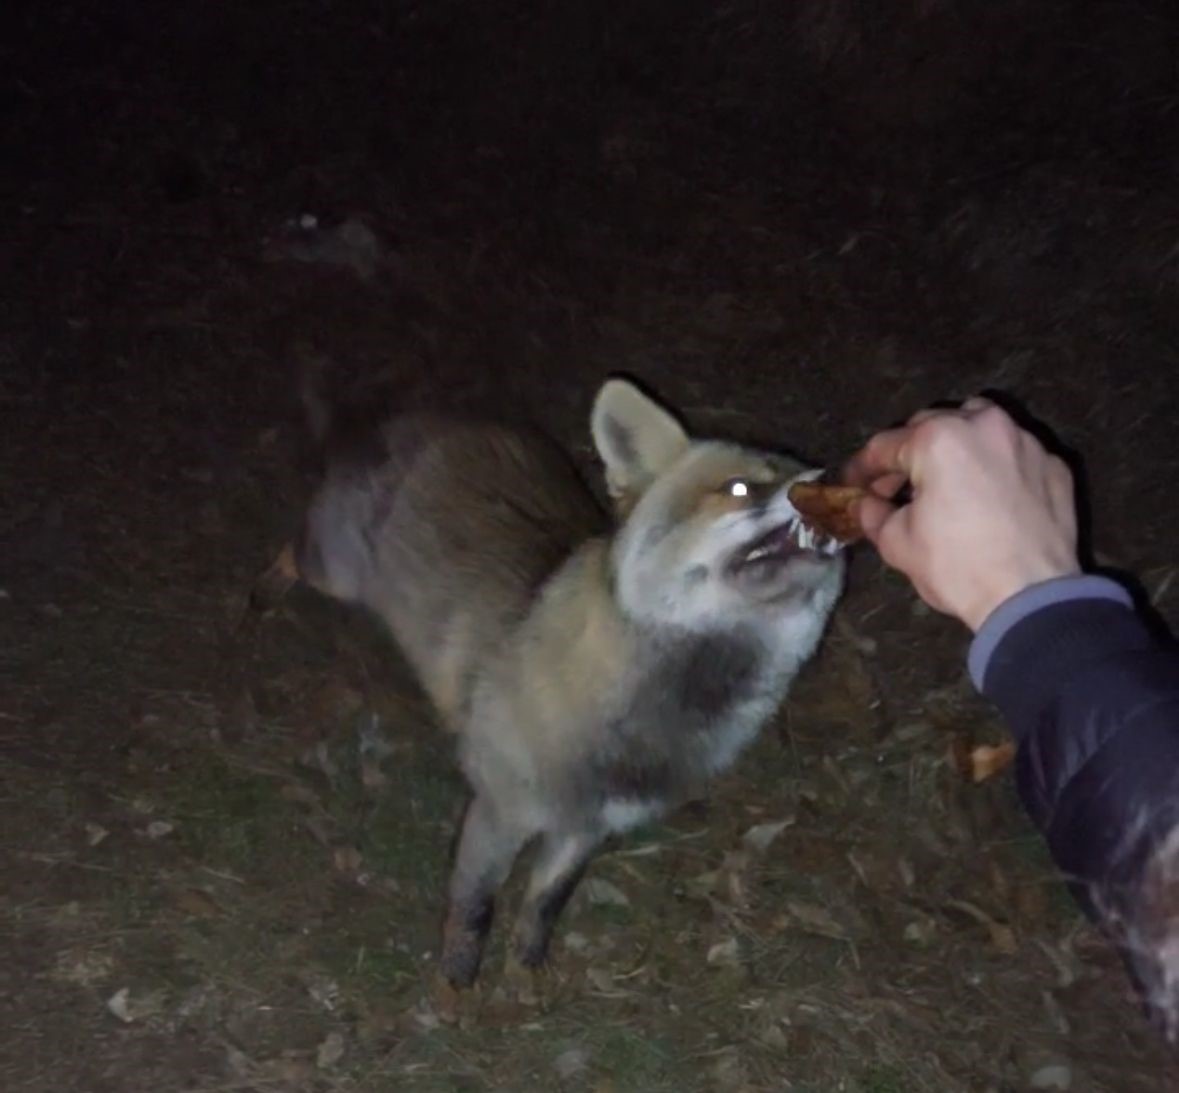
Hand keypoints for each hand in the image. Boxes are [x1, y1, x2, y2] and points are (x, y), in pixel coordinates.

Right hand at [842, 397, 1081, 631]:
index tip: (852, 485)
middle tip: (895, 487)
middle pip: (932, 425)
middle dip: (909, 453)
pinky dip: (995, 467)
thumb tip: (867, 504)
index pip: (885, 446)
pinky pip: (1014, 454)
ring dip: (955, 445)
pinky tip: (988, 496)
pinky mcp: (1055, 464)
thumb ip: (874, 514)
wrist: (1031, 598)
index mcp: (938, 439)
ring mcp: (1025, 442)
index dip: (862, 468)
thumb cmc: (957, 567)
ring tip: (946, 479)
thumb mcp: (898, 543)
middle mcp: (984, 425)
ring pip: (979, 426)